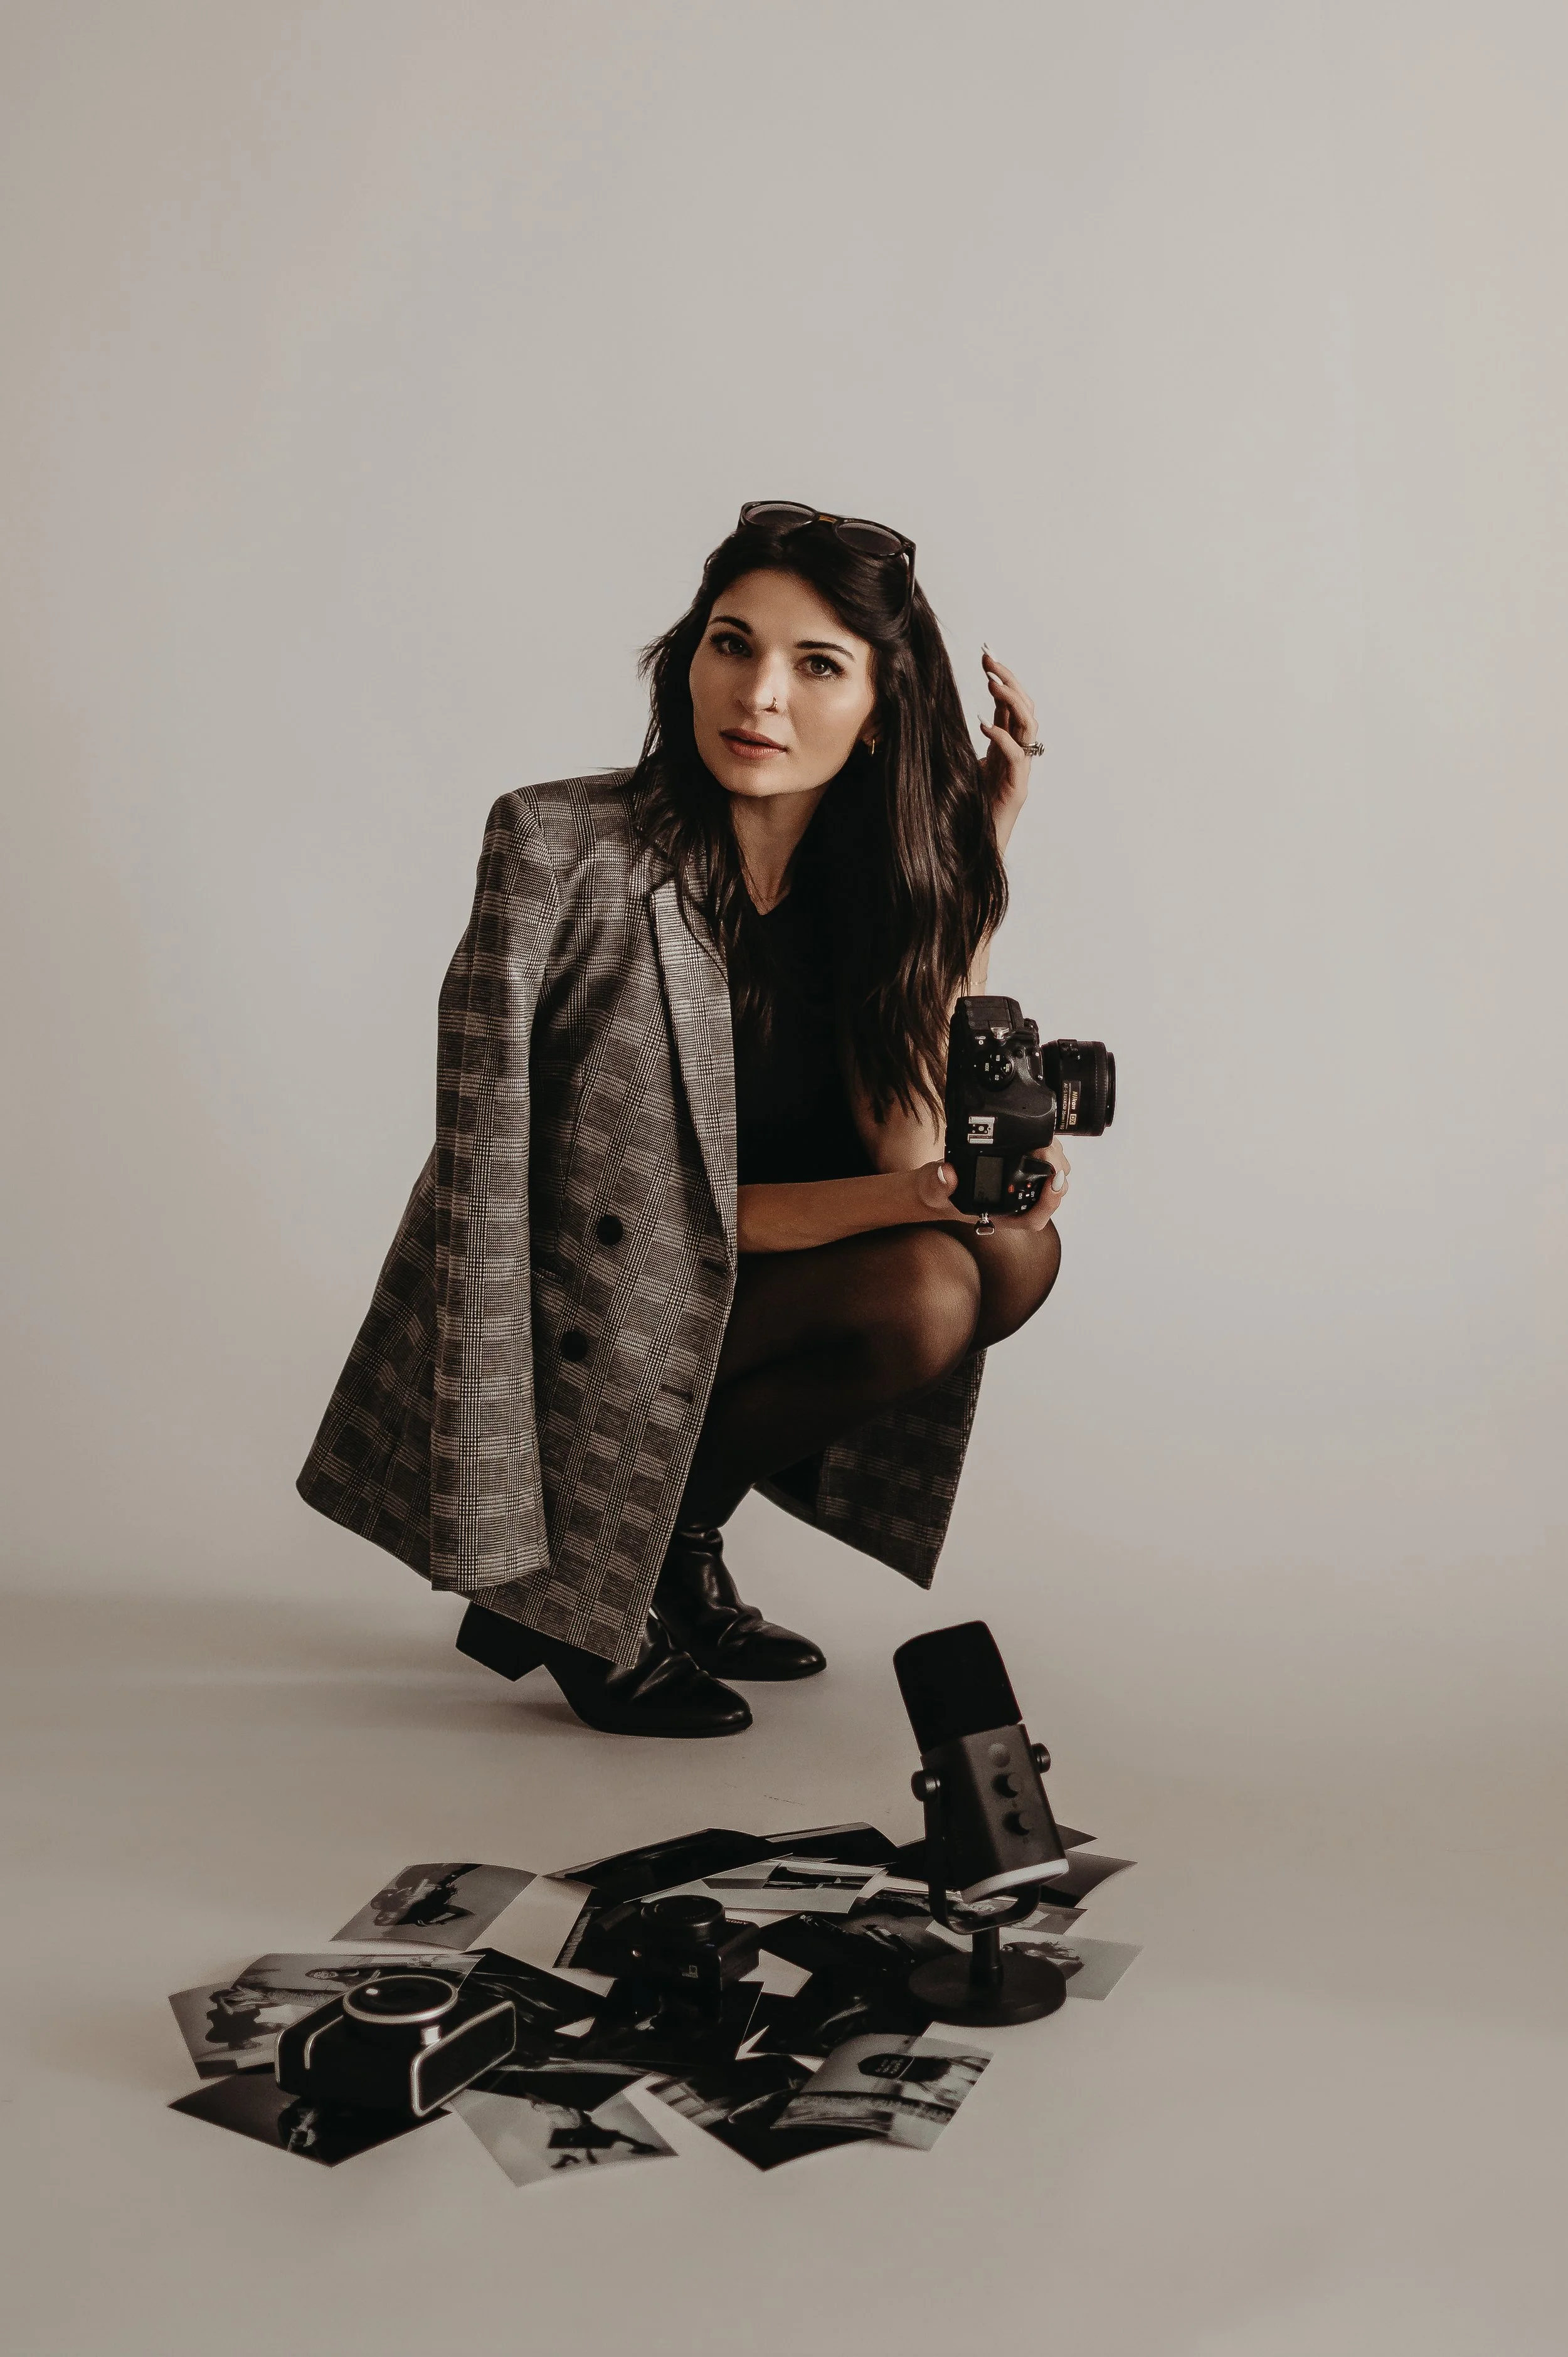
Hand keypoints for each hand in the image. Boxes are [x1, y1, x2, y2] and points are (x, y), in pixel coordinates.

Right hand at [908, 1144, 1068, 1231]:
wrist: (933, 1185)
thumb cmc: (937, 1194)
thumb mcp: (930, 1189)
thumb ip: (937, 1184)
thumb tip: (947, 1173)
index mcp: (1001, 1216)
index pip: (1033, 1219)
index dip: (1049, 1203)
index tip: (1054, 1182)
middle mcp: (1014, 1204)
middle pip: (1049, 1196)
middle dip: (1056, 1175)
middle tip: (1049, 1151)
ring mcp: (1018, 1188)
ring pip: (1050, 1180)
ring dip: (1054, 1162)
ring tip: (1046, 1143)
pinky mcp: (1018, 1170)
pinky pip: (1041, 1166)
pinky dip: (1045, 1153)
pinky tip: (1040, 1138)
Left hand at [977, 649, 1039, 852]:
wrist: (972, 850)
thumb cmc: (963, 809)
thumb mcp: (959, 764)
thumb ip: (958, 741)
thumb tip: (936, 711)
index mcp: (1005, 747)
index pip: (1010, 705)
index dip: (1002, 679)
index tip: (986, 655)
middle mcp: (1018, 755)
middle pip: (1025, 708)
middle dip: (1009, 680)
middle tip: (990, 661)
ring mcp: (1020, 772)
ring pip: (1029, 726)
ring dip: (1012, 701)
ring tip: (992, 683)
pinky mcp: (1016, 789)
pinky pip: (1016, 756)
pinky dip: (1003, 738)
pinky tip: (984, 726)